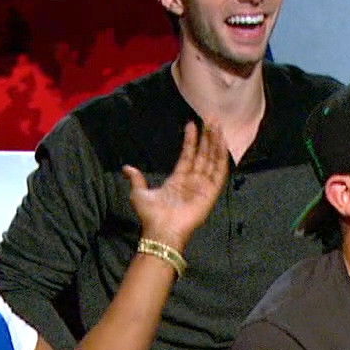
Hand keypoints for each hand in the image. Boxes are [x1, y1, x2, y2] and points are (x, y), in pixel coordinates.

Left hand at [124, 122, 228, 252]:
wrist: (161, 230)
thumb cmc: (151, 215)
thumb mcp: (139, 193)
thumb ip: (137, 179)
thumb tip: (127, 168)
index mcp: (178, 180)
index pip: (188, 155)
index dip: (191, 140)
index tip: (191, 124)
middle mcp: (193, 181)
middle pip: (203, 154)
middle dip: (207, 137)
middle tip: (210, 119)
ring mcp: (203, 186)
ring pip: (212, 160)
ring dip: (215, 143)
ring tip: (216, 126)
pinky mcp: (211, 192)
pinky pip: (219, 172)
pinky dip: (221, 158)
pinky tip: (222, 144)